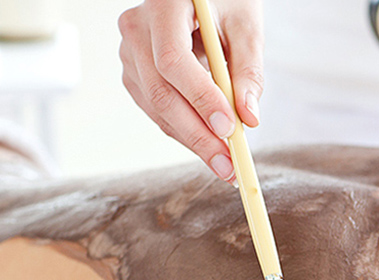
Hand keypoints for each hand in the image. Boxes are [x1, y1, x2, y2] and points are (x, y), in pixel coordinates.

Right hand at [118, 0, 263, 181]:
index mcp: (163, 6)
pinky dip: (183, 131)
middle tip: (229, 166)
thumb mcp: (246, 27)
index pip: (173, 61)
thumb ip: (249, 71)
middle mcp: (136, 28)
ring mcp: (129, 52)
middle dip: (197, 135)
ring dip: (191, 140)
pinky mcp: (134, 73)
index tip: (230, 129)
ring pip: (156, 106)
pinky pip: (155, 109)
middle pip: (161, 91)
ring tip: (225, 165)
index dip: (201, 99)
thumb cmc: (227, 3)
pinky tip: (209, 146)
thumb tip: (249, 119)